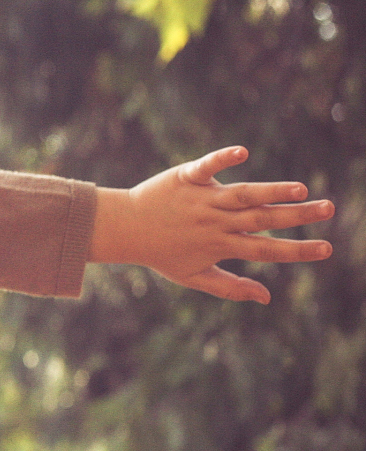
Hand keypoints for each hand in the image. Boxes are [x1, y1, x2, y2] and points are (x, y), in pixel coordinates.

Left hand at [91, 146, 334, 302]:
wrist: (122, 228)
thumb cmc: (160, 253)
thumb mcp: (193, 276)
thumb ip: (230, 287)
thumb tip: (267, 298)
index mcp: (221, 245)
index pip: (265, 249)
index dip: (297, 250)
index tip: (327, 249)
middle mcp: (215, 221)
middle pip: (261, 219)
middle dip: (297, 216)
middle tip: (328, 208)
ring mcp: (202, 198)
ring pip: (242, 194)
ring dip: (271, 190)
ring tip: (300, 189)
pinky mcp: (186, 177)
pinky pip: (206, 167)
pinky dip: (222, 159)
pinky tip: (243, 152)